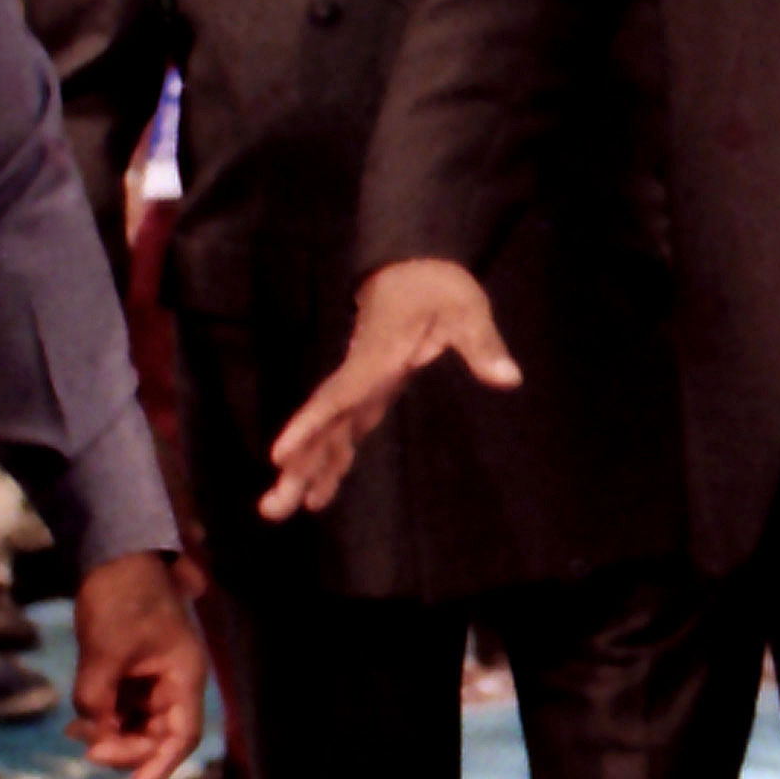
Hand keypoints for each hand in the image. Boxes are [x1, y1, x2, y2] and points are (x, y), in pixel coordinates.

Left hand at [68, 553, 214, 778]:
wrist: (115, 556)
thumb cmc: (122, 598)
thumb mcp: (106, 650)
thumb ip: (97, 696)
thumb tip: (89, 731)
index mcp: (184, 676)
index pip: (182, 735)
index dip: (161, 767)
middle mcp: (174, 682)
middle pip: (157, 736)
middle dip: (125, 749)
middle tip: (89, 750)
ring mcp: (154, 678)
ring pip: (137, 726)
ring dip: (110, 736)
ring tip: (77, 734)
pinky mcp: (134, 673)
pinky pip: (122, 709)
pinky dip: (103, 720)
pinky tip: (78, 722)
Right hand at [258, 260, 517, 521]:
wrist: (413, 268)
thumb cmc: (438, 288)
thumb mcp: (467, 310)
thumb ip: (482, 345)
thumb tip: (508, 378)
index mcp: (376, 361)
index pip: (338, 397)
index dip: (309, 426)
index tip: (280, 454)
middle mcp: (359, 379)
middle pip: (321, 427)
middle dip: (297, 465)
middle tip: (271, 508)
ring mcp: (359, 388)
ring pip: (326, 434)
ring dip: (304, 471)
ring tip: (276, 511)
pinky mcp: (367, 394)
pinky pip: (341, 432)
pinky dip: (329, 462)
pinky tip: (318, 493)